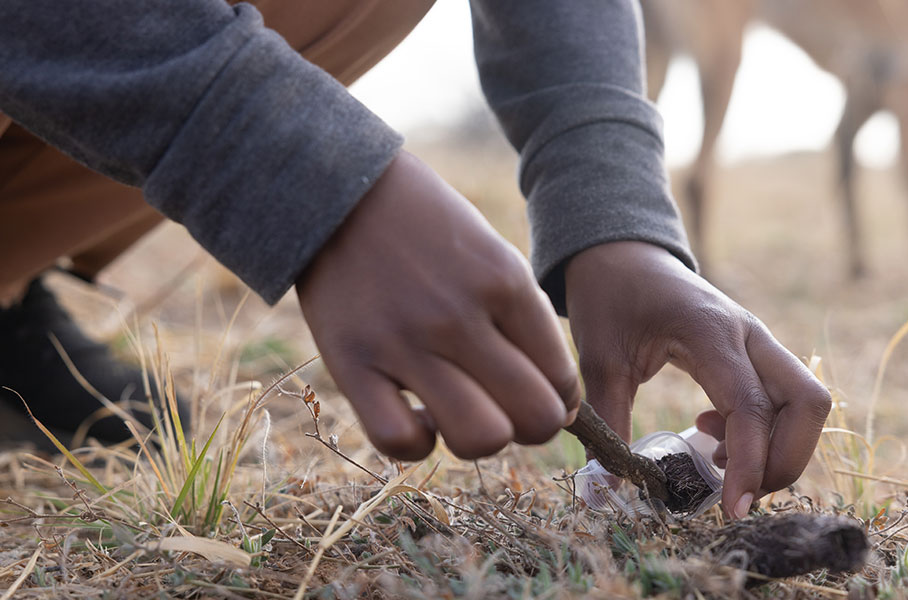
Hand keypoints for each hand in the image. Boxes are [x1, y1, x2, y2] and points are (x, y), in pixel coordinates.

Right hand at [296, 151, 580, 460]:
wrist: (341, 190)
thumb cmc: (428, 228)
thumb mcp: (493, 254)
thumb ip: (525, 319)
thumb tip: (556, 396)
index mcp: (505, 283)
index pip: (562, 379)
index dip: (559, 399)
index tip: (536, 393)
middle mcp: (460, 316)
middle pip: (534, 418)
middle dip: (531, 425)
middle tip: (507, 408)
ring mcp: (405, 342)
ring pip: (479, 439)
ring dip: (479, 437)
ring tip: (461, 409)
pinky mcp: (351, 362)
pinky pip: (399, 441)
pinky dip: (417, 443)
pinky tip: (417, 416)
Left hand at [564, 241, 829, 517]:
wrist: (620, 256)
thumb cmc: (609, 299)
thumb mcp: (598, 358)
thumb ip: (608, 421)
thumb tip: (607, 486)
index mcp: (710, 331)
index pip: (752, 407)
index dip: (749, 464)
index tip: (731, 510)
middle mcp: (748, 333)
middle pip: (808, 403)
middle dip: (784, 460)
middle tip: (734, 491)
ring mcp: (757, 340)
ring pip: (805, 402)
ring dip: (777, 446)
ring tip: (713, 457)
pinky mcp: (754, 350)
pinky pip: (785, 397)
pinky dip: (765, 430)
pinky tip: (712, 432)